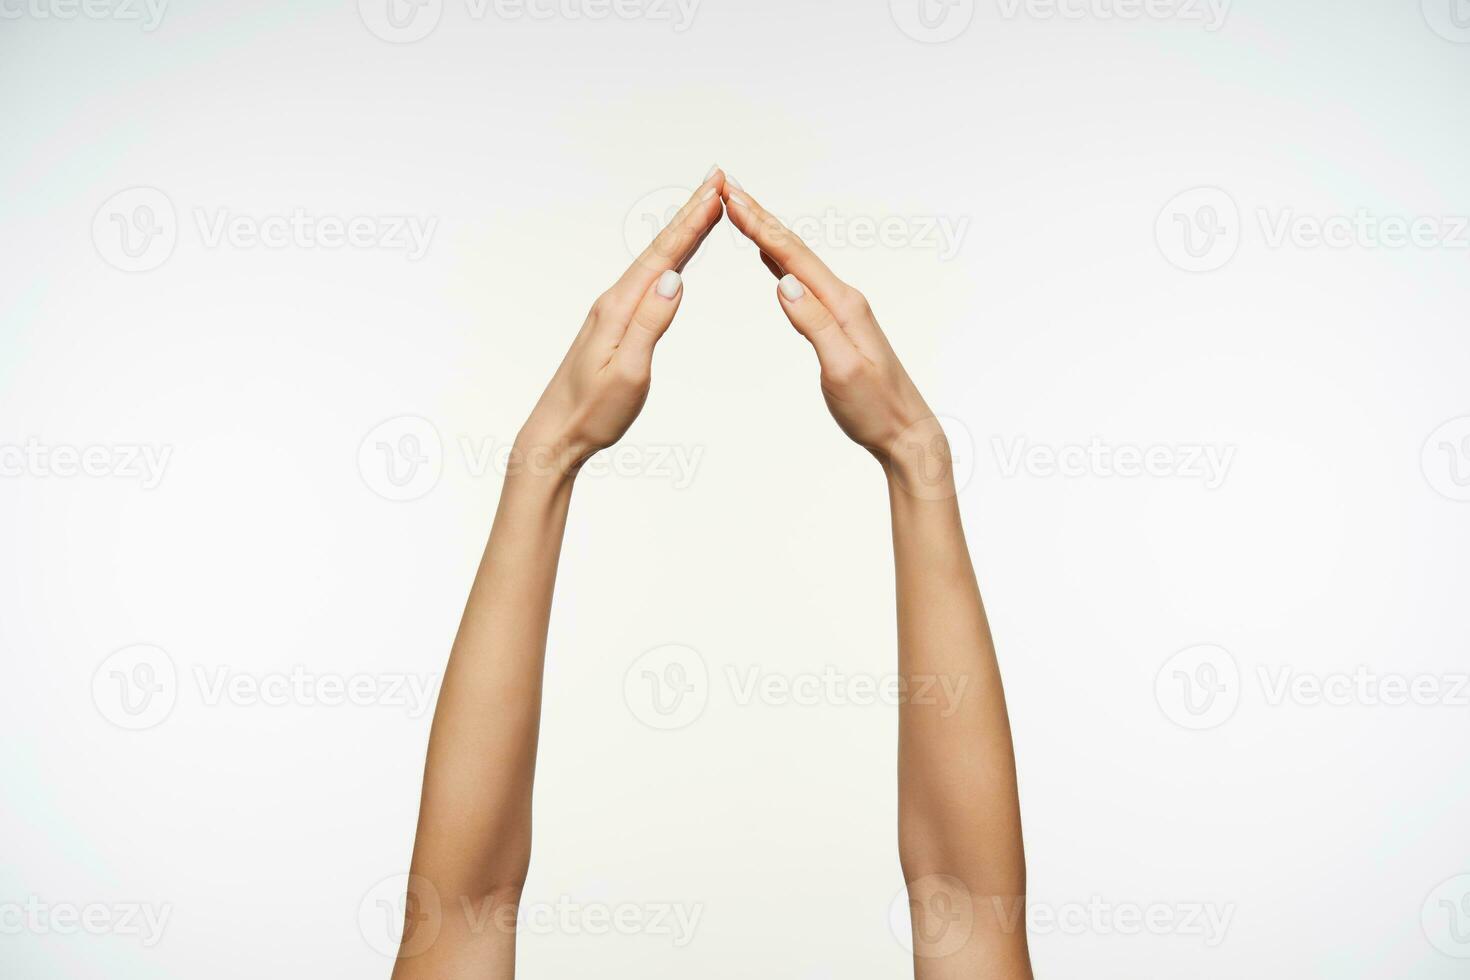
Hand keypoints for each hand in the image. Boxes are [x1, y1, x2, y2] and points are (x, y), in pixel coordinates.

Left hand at [513, 169, 725, 479]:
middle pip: (660, 249)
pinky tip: (675, 259)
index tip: (715, 189)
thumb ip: (650, 324)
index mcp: (620, 308)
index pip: (664, 255)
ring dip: (681, 233)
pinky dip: (668, 260)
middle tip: (717, 180)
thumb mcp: (628, 372)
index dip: (692, 221)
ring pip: (655, 262)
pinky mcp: (614, 325)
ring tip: (704, 207)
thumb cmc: (593, 412)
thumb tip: (674, 279)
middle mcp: (614, 302)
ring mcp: (613, 312)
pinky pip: (648, 281)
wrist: (557, 434)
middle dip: (690, 214)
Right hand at [721, 179, 953, 493]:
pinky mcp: (839, 325)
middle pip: (795, 249)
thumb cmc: (875, 407)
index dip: (760, 226)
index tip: (731, 198)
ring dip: (769, 235)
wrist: (905, 432)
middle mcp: (844, 300)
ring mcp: (842, 311)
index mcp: (843, 305)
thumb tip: (785, 284)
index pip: (793, 257)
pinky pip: (804, 282)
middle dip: (760, 218)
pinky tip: (772, 258)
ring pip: (798, 262)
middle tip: (729, 188)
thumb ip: (815, 325)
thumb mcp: (841, 369)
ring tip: (744, 212)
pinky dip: (781, 262)